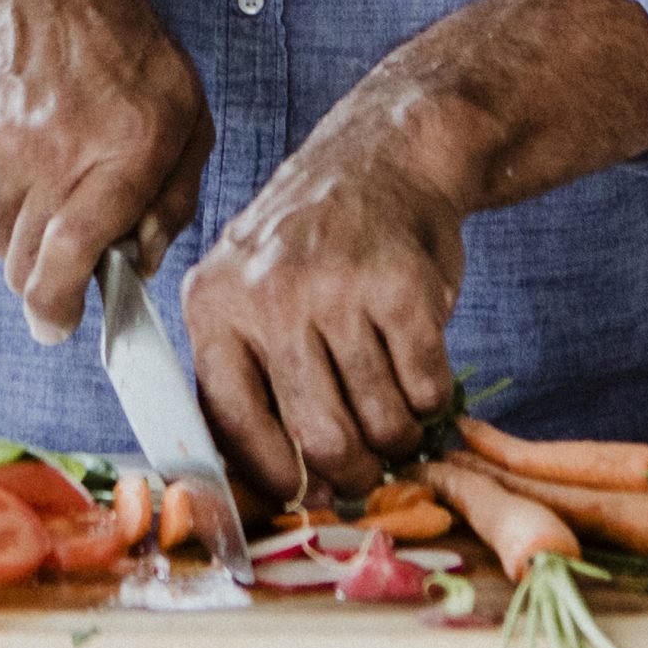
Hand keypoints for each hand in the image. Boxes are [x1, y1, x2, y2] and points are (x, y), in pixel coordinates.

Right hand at [0, 0, 212, 343]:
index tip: (58, 324)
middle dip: (46, 274)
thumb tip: (142, 264)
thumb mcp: (187, 110)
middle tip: (68, 245)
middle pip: (25, 266)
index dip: (58, 307)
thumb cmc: (125, 51)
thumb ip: (175, 196)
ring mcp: (0, 142)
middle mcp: (60, 146)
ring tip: (53, 170)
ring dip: (23, 229)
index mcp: (132, 142)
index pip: (72, 256)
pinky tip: (23, 145)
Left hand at [182, 111, 464, 501]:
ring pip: (377, 417)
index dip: (274, 476)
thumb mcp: (250, 286)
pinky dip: (432, 398)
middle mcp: (270, 295)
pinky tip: (423, 377)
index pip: (232, 424)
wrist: (387, 153)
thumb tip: (276, 485)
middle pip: (316, 434)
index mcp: (215, 304)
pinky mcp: (403, 285)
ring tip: (399, 423)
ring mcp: (338, 288)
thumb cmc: (316, 240)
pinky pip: (424, 384)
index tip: (303, 494)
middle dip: (350, 472)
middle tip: (367, 473)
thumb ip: (248, 371)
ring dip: (396, 436)